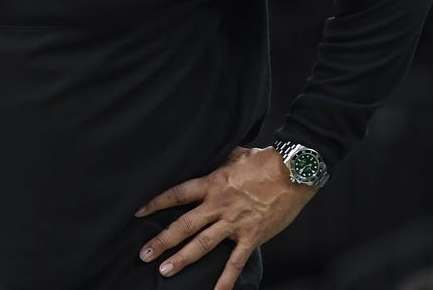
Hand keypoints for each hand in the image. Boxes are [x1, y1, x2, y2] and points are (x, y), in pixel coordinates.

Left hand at [135, 147, 317, 289]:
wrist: (294, 171)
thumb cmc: (266, 160)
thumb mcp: (236, 154)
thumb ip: (220, 161)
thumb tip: (211, 154)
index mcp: (212, 184)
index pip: (177, 194)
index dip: (156, 202)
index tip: (138, 211)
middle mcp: (218, 205)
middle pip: (183, 224)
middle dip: (162, 240)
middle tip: (144, 254)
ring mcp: (234, 223)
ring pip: (203, 244)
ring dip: (183, 258)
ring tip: (165, 270)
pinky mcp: (251, 237)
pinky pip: (235, 262)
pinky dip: (226, 280)